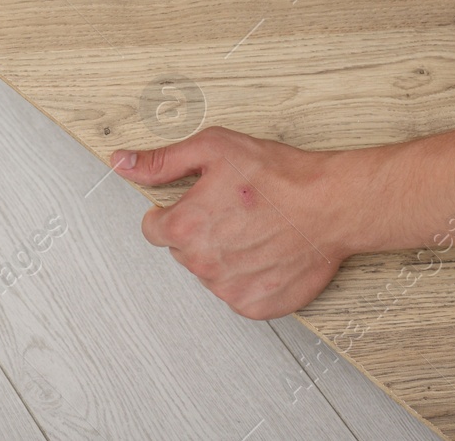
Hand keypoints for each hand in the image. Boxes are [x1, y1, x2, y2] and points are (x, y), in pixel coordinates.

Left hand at [112, 127, 350, 319]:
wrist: (332, 205)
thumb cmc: (279, 175)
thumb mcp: (212, 149)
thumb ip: (161, 161)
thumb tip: (122, 163)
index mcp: (185, 227)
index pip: (153, 229)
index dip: (174, 212)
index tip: (197, 203)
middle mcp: (203, 265)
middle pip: (183, 251)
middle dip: (201, 231)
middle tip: (234, 211)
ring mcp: (229, 289)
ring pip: (210, 272)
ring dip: (225, 254)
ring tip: (255, 229)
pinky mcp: (256, 306)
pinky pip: (237, 293)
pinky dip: (248, 276)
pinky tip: (267, 252)